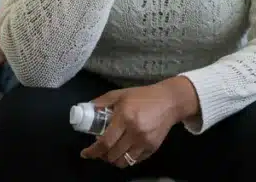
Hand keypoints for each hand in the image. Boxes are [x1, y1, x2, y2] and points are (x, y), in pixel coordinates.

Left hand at [80, 77, 197, 167]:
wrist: (170, 101)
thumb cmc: (144, 96)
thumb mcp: (121, 94)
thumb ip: (103, 101)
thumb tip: (87, 108)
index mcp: (125, 117)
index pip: (105, 142)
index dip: (93, 151)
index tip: (85, 153)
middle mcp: (135, 132)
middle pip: (112, 154)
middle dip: (101, 155)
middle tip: (98, 150)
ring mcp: (145, 141)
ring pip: (123, 161)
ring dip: (113, 159)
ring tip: (110, 152)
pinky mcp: (153, 148)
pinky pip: (135, 160)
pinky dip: (126, 159)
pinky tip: (124, 150)